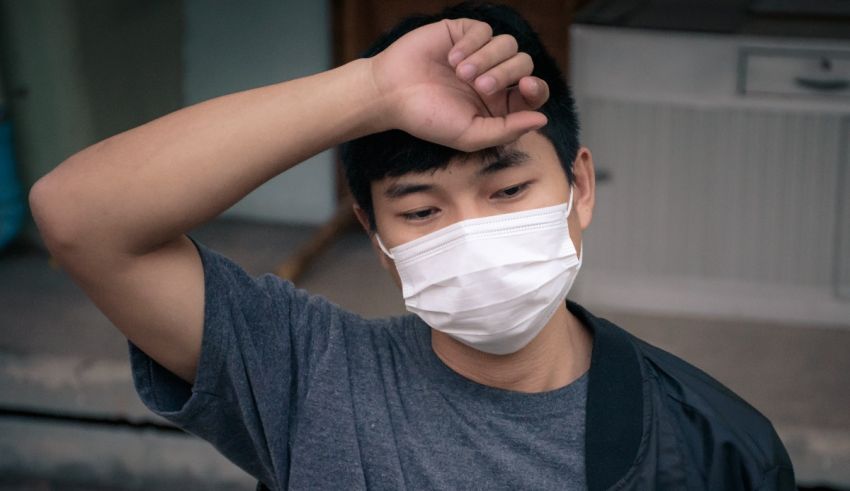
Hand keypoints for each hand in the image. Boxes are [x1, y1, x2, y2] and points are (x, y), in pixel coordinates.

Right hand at [368, 18, 549, 151]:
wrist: (391, 94)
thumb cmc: (428, 119)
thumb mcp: (470, 135)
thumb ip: (507, 130)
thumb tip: (543, 119)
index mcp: (500, 104)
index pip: (535, 92)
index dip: (538, 87)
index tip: (526, 87)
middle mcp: (494, 77)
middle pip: (523, 64)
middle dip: (506, 74)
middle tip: (479, 86)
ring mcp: (479, 53)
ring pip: (507, 44)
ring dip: (487, 58)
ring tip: (461, 73)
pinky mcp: (463, 32)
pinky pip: (484, 29)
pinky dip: (471, 44)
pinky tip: (452, 59)